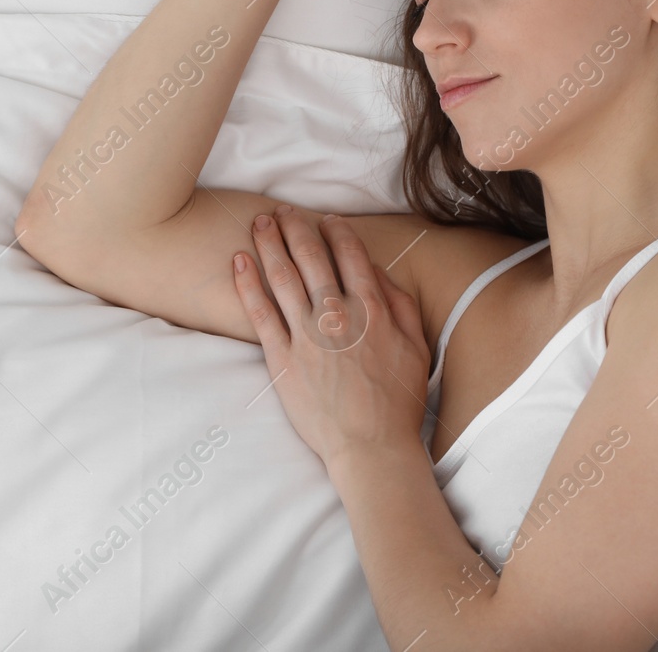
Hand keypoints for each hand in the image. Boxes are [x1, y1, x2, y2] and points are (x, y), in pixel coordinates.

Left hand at [232, 207, 430, 467]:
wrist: (370, 446)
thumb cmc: (398, 401)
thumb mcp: (417, 347)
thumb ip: (401, 305)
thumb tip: (378, 274)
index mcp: (372, 310)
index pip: (350, 256)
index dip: (337, 231)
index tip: (327, 218)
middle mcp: (337, 315)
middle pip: (311, 257)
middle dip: (295, 228)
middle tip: (283, 211)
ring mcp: (306, 336)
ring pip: (282, 277)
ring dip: (269, 244)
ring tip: (260, 223)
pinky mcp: (282, 359)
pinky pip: (260, 313)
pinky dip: (248, 284)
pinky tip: (240, 261)